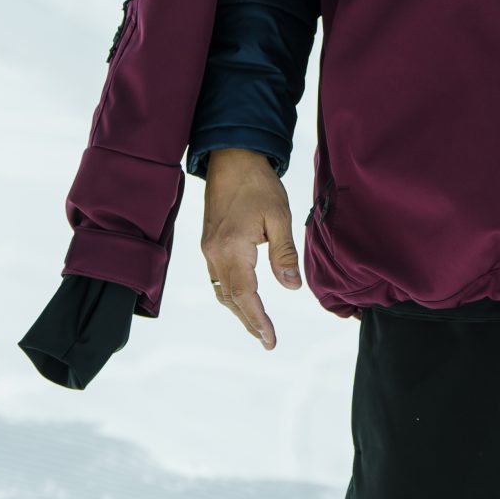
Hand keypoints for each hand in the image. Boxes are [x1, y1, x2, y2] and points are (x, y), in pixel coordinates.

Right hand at [200, 150, 301, 350]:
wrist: (231, 157)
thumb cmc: (258, 183)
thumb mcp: (279, 217)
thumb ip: (284, 255)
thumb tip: (292, 287)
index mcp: (232, 248)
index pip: (245, 295)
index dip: (258, 319)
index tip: (270, 338)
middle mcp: (214, 252)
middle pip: (230, 298)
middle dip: (248, 322)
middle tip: (266, 341)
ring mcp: (207, 248)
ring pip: (220, 290)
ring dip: (238, 310)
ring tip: (256, 327)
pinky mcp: (208, 242)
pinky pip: (216, 277)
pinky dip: (230, 294)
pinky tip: (242, 299)